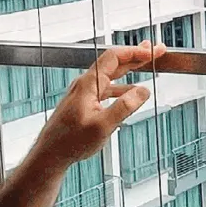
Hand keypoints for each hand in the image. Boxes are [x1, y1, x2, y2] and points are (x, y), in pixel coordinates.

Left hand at [37, 44, 159, 165]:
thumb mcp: (103, 126)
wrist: (50, 155)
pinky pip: (107, 89)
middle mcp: (85, 84)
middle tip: (155, 51)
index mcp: (88, 84)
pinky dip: (122, 87)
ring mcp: (84, 93)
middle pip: (114, 63)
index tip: (152, 51)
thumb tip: (143, 92)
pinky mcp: (84, 103)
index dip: (136, 52)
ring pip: (111, 75)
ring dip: (131, 70)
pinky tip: (131, 92)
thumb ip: (125, 107)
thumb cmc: (69, 142)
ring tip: (147, 66)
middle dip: (137, 55)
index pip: (114, 57)